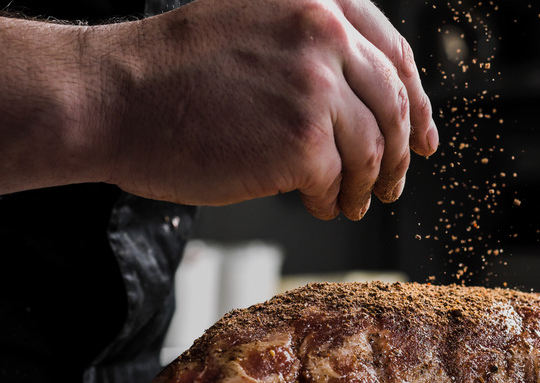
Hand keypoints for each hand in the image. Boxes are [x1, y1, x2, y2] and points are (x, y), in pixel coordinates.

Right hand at [87, 0, 438, 218]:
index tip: (425, 137)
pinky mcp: (302, 140)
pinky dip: (335, 198)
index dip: (418, 102)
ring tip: (353, 202)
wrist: (114, 99)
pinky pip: (340, 180)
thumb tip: (369, 100)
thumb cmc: (174, 72)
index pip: (395, 56)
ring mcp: (316, 85)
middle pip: (395, 106)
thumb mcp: (258, 26)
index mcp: (318, 1)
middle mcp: (325, 33)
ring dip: (370, 184)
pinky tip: (322, 204)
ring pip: (375, 149)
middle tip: (396, 182)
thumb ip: (316, 51)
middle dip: (402, 153)